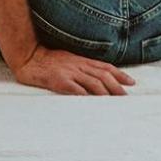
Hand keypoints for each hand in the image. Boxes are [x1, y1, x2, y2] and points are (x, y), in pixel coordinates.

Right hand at [11, 44, 135, 95]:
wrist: (29, 57)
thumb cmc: (48, 61)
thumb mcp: (68, 60)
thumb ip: (82, 68)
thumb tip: (97, 78)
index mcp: (81, 60)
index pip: (105, 67)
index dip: (119, 75)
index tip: (132, 83)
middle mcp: (78, 65)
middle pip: (102, 75)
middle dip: (117, 87)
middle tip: (126, 98)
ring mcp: (69, 72)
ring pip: (92, 82)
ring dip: (106, 93)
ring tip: (114, 103)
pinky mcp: (58, 80)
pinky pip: (74, 88)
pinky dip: (85, 95)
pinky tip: (92, 103)